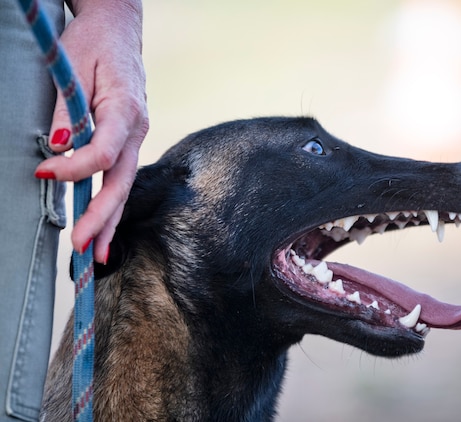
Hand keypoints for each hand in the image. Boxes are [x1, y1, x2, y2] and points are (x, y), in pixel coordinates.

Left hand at [35, 0, 148, 263]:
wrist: (117, 29)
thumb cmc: (92, 43)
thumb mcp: (73, 69)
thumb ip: (68, 112)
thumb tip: (58, 150)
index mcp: (126, 109)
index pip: (103, 151)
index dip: (74, 168)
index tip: (41, 173)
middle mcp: (138, 129)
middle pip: (121, 181)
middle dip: (101, 216)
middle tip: (79, 247)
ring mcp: (136, 137)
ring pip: (124, 186)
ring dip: (109, 221)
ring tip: (94, 256)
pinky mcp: (128, 141)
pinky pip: (120, 177)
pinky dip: (111, 205)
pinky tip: (103, 229)